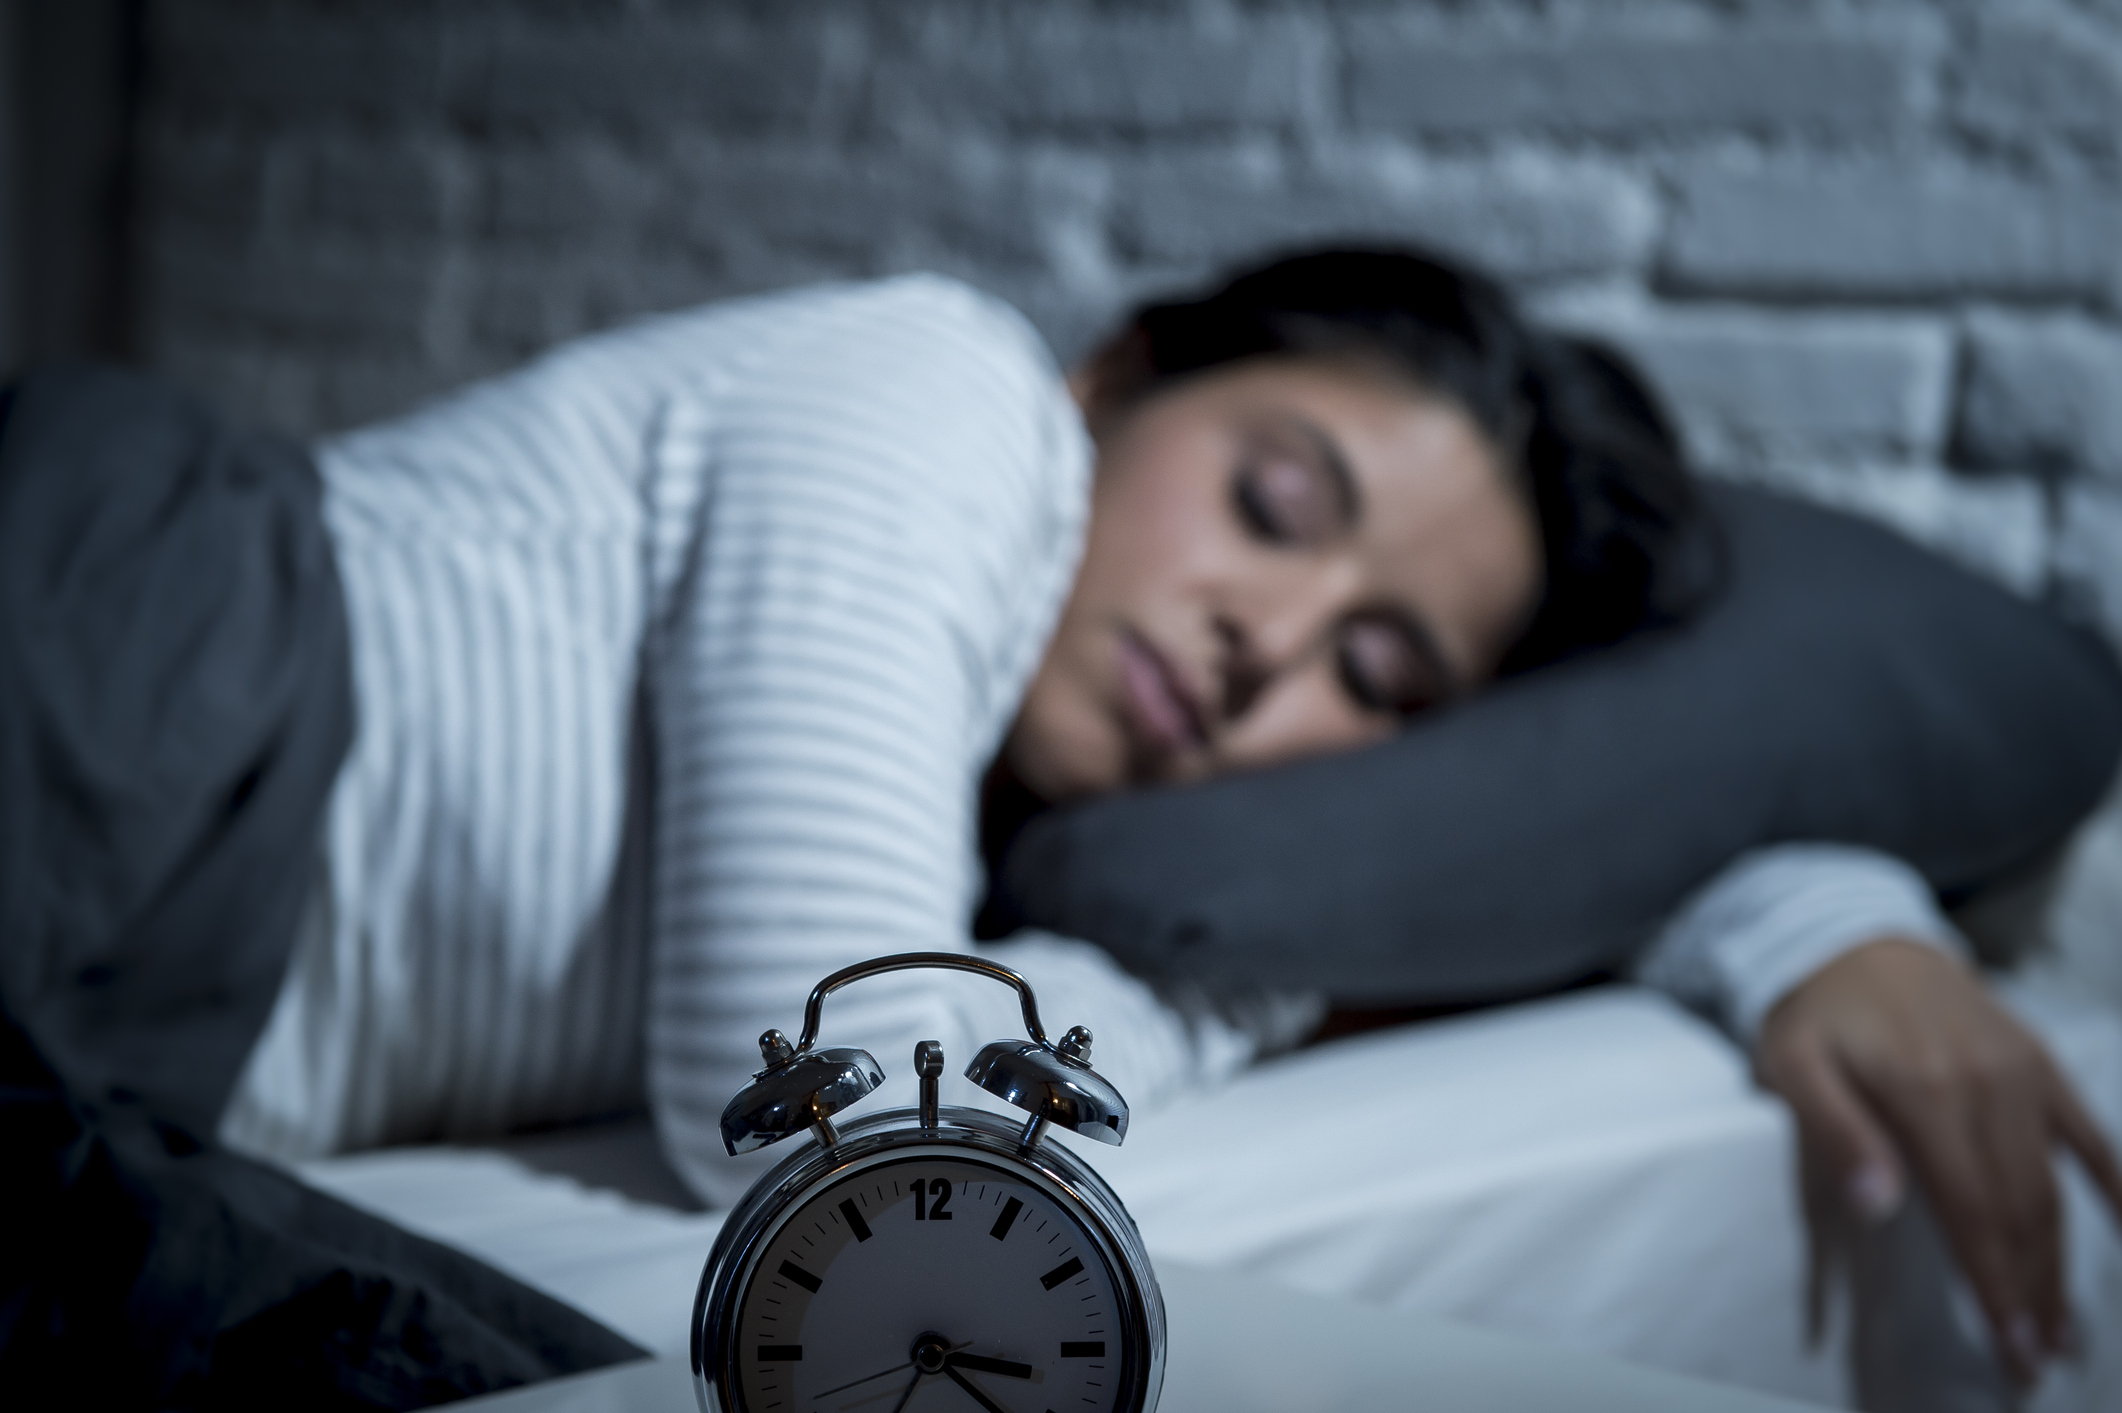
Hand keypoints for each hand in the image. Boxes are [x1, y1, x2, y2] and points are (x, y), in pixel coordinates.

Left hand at [1755, 937, 2121, 1379]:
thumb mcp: (1794, 1065)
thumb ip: (1835, 1133)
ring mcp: (2023, 1074)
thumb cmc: (1815, 1015)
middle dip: (2032, 1290)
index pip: (1972, 1211)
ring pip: (2054, 1184)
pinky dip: (2114, 1181)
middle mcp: (1989, 1086)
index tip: (2010, 1346)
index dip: (1995, 1283)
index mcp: (1927, 1094)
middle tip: (2038, 1355)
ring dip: (2062, 1259)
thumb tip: (1880, 1206)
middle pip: (2022, 1209)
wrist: (1852, 937)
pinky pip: (2087, 1132)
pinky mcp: (2041, 1062)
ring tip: (2063, 1323)